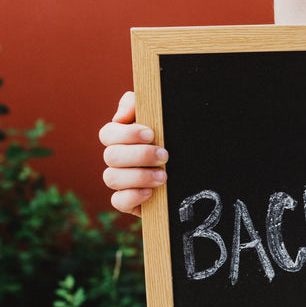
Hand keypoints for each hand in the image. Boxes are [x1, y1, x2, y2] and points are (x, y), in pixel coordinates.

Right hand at [99, 91, 167, 216]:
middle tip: (165, 156)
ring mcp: (121, 182)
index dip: (126, 134)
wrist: (197, 171)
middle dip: (139, 155)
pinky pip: (118, 201)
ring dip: (139, 176)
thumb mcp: (162, 118)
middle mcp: (117, 160)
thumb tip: (120, 116)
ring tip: (164, 177)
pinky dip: (132, 196)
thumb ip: (139, 105)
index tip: (151, 134)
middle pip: (110, 156)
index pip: (108, 134)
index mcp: (121, 139)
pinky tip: (151, 193)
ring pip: (111, 178)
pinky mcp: (129, 201)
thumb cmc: (173, 139)